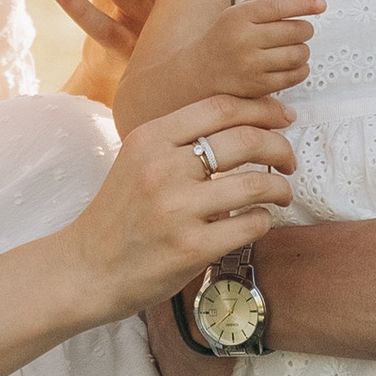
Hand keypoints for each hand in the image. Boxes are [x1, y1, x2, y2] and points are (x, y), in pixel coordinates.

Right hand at [67, 95, 296, 318]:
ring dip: (280, 187)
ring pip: (256, 183)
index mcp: (150, 138)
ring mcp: (177, 209)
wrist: (87, 268)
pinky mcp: (191, 248)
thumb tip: (248, 122)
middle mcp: (163, 168)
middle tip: (288, 160)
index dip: (262, 109)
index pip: (221, 107)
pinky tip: (256, 221)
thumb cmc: (121, 214)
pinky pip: (251, 225)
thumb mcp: (139, 160)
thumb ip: (182, 140)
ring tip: (280, 193)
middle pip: (246, 139)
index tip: (283, 119)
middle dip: (280, 147)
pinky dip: (263, 220)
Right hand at [205, 0, 321, 95]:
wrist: (200, 72)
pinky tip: (296, 65)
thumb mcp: (239, 12)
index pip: (279, 6)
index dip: (304, 4)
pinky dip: (302, 70)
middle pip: (293, 31)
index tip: (321, 4)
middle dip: (306, 30)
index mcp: (239, 16)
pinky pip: (292, 77)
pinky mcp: (257, 86)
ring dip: (304, 51)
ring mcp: (250, 65)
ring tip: (299, 48)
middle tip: (303, 31)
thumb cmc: (225, 37)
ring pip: (296, 55)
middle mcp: (244, 39)